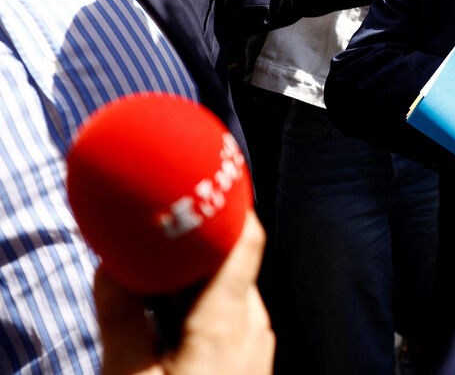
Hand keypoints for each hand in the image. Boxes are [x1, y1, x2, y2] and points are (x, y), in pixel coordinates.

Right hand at [95, 212, 274, 374]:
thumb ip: (120, 319)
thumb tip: (108, 264)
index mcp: (229, 320)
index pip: (245, 240)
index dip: (222, 207)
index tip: (191, 186)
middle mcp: (254, 325)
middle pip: (227, 264)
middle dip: (189, 250)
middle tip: (148, 237)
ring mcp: (256, 344)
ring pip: (225, 291)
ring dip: (190, 284)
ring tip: (149, 285)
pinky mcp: (251, 360)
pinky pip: (230, 319)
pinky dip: (200, 310)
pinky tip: (168, 325)